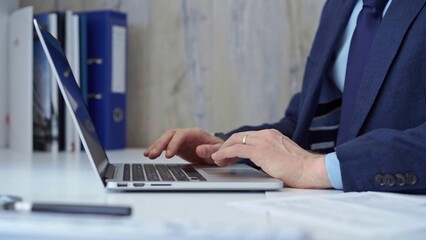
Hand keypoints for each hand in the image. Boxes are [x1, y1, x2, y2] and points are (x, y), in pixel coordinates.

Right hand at [143, 128, 223, 164]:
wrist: (219, 151)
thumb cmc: (219, 149)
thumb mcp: (219, 151)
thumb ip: (211, 150)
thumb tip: (199, 150)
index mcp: (196, 134)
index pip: (182, 135)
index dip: (174, 143)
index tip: (168, 154)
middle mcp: (187, 134)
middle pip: (170, 135)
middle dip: (161, 144)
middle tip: (153, 155)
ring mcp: (181, 140)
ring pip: (165, 139)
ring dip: (156, 146)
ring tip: (148, 155)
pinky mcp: (178, 146)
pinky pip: (165, 145)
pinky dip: (157, 149)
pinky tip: (148, 154)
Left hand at [211, 129, 331, 188]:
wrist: (311, 170)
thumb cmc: (301, 169)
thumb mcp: (282, 158)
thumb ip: (270, 156)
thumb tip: (261, 163)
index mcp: (272, 135)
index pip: (247, 137)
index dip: (233, 144)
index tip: (226, 153)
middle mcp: (266, 134)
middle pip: (238, 136)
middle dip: (223, 145)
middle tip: (215, 154)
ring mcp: (263, 141)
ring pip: (235, 141)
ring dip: (222, 150)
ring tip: (215, 159)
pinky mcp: (261, 150)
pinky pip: (236, 149)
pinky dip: (224, 153)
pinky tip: (219, 159)